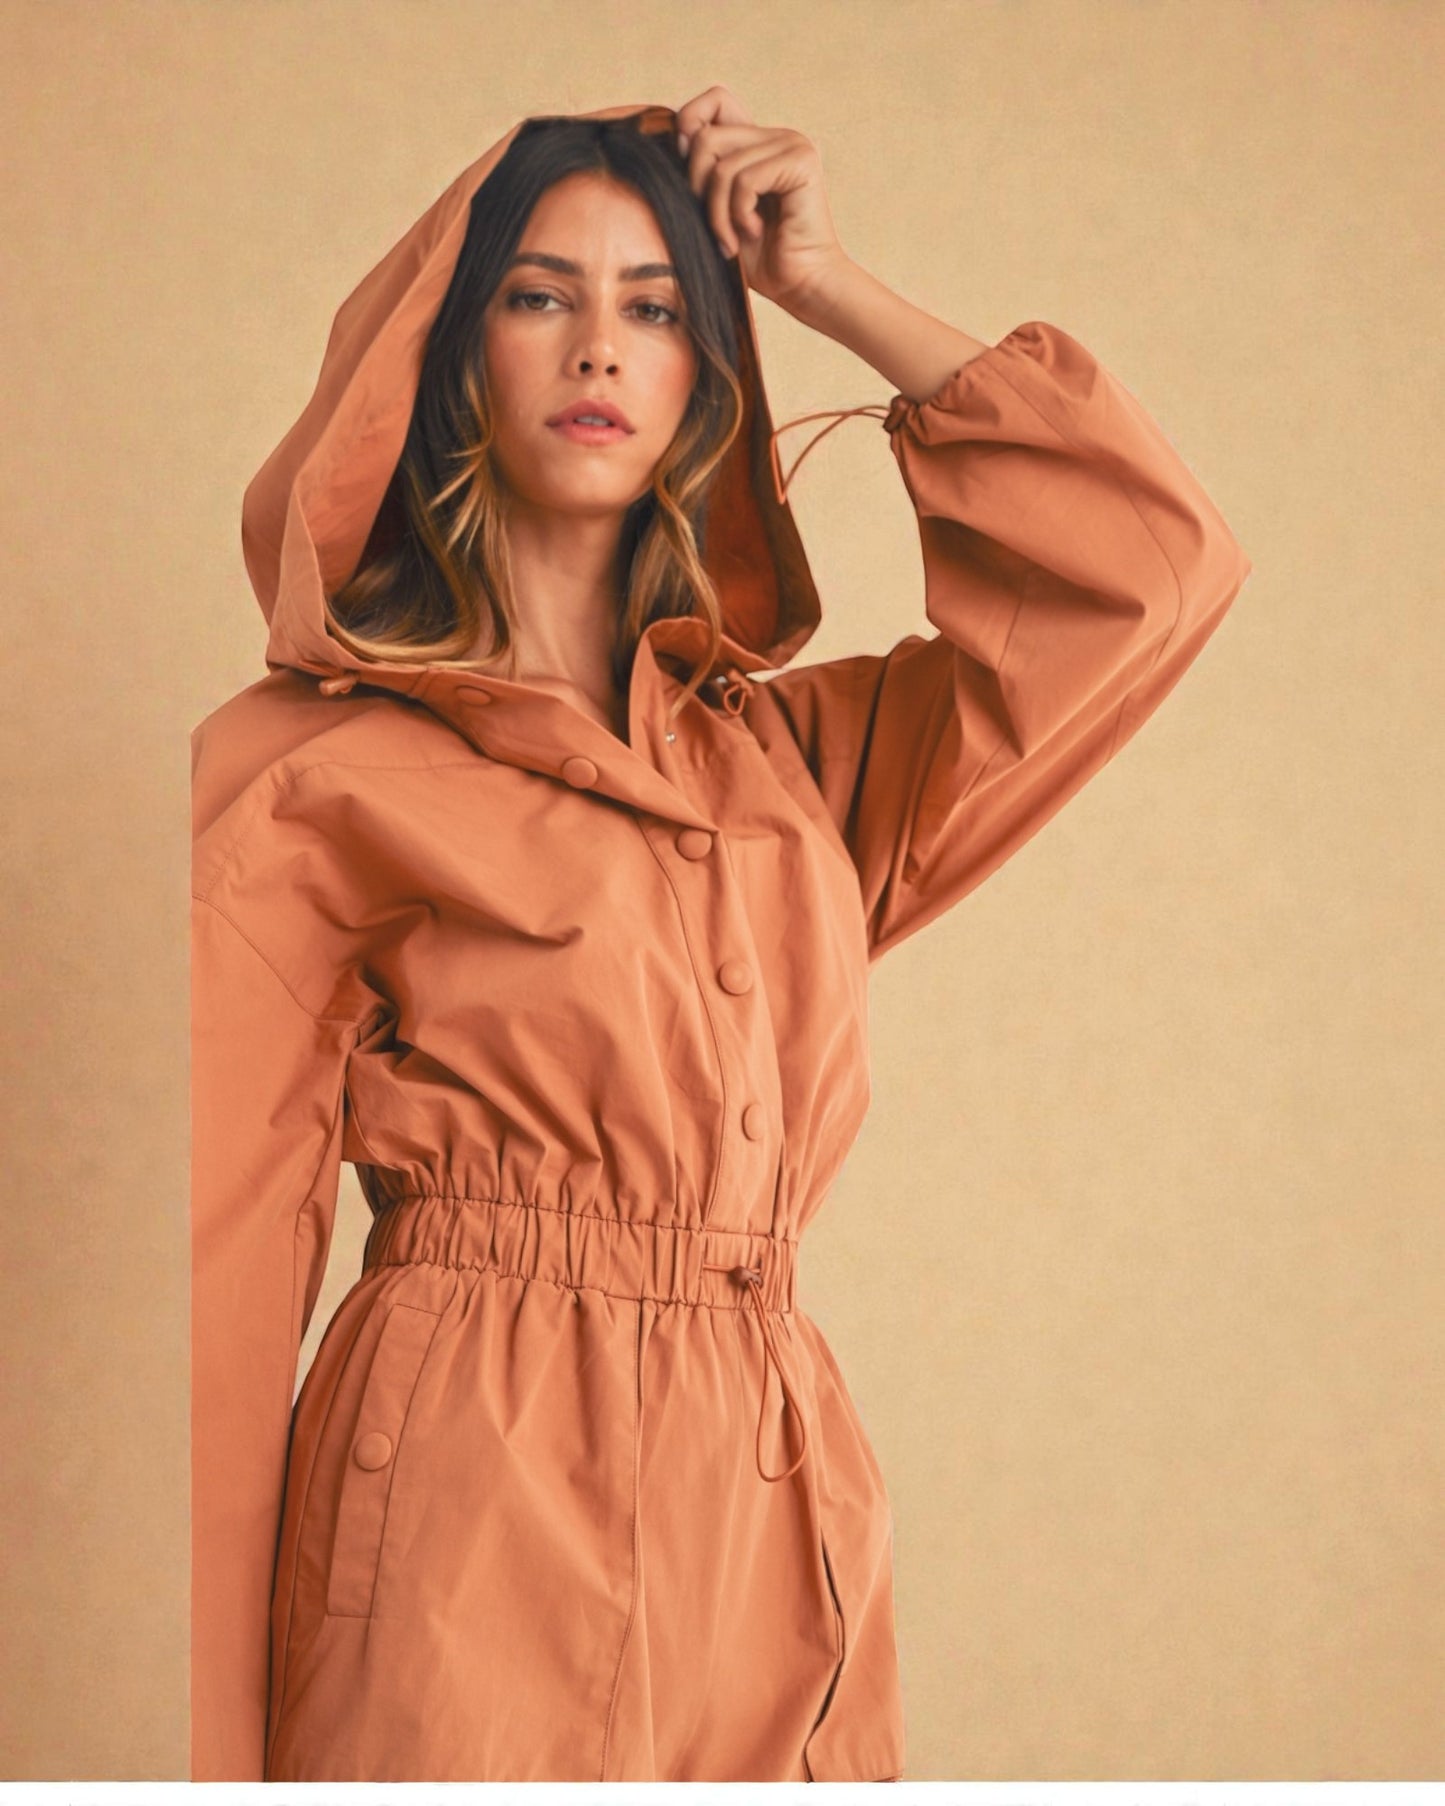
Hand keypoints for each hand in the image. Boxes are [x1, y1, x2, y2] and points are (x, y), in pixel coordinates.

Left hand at [673, 84, 851, 317]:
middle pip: (706, 136)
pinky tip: (753, 232)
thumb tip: (671, 143)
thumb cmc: (759, 258)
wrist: (801, 285)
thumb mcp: (717, 210)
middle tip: (715, 227)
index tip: (693, 183)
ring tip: (732, 240)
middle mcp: (776, 136)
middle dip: (697, 188)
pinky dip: (738, 215)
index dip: (690, 128)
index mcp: (757, 141)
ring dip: (717, 213)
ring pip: (722, 164)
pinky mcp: (801, 161)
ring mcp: (792, 144)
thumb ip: (700, 175)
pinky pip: (744, 180)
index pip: (715, 101)